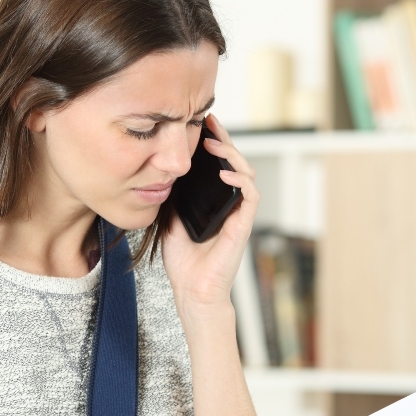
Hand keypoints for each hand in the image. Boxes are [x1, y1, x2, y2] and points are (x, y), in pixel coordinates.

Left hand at [161, 113, 260, 310]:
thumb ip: (174, 197)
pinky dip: (241, 181)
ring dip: (232, 157)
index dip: (214, 144)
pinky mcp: (242, 226)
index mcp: (215, 202)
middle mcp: (230, 205)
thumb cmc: (183, 262)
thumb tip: (166, 171)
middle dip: (224, 141)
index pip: (219, 166)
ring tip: (214, 146)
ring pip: (247, 174)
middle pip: (235, 164)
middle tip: (209, 125)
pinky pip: (250, 197)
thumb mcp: (170, 219)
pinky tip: (226, 173)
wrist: (191, 290)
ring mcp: (238, 215)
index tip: (202, 124)